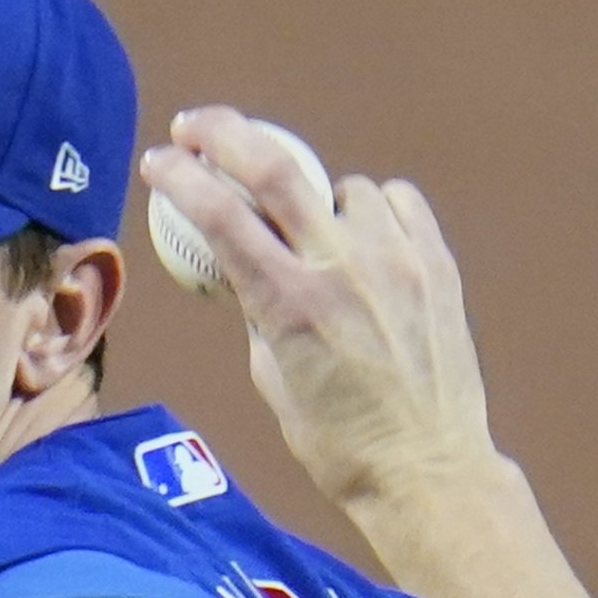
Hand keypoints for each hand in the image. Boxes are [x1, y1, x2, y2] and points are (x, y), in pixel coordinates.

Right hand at [140, 106, 499, 511]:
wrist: (427, 470)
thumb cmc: (339, 444)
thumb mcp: (272, 379)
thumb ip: (257, 312)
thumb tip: (246, 269)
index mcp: (289, 306)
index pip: (220, 216)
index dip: (181, 177)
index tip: (160, 161)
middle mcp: (343, 271)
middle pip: (276, 168)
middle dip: (225, 134)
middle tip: (196, 127)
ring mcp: (397, 262)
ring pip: (344, 188)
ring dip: (318, 197)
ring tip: (314, 232)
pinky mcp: (437, 265)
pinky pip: (398, 203)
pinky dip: (372, 209)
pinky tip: (364, 235)